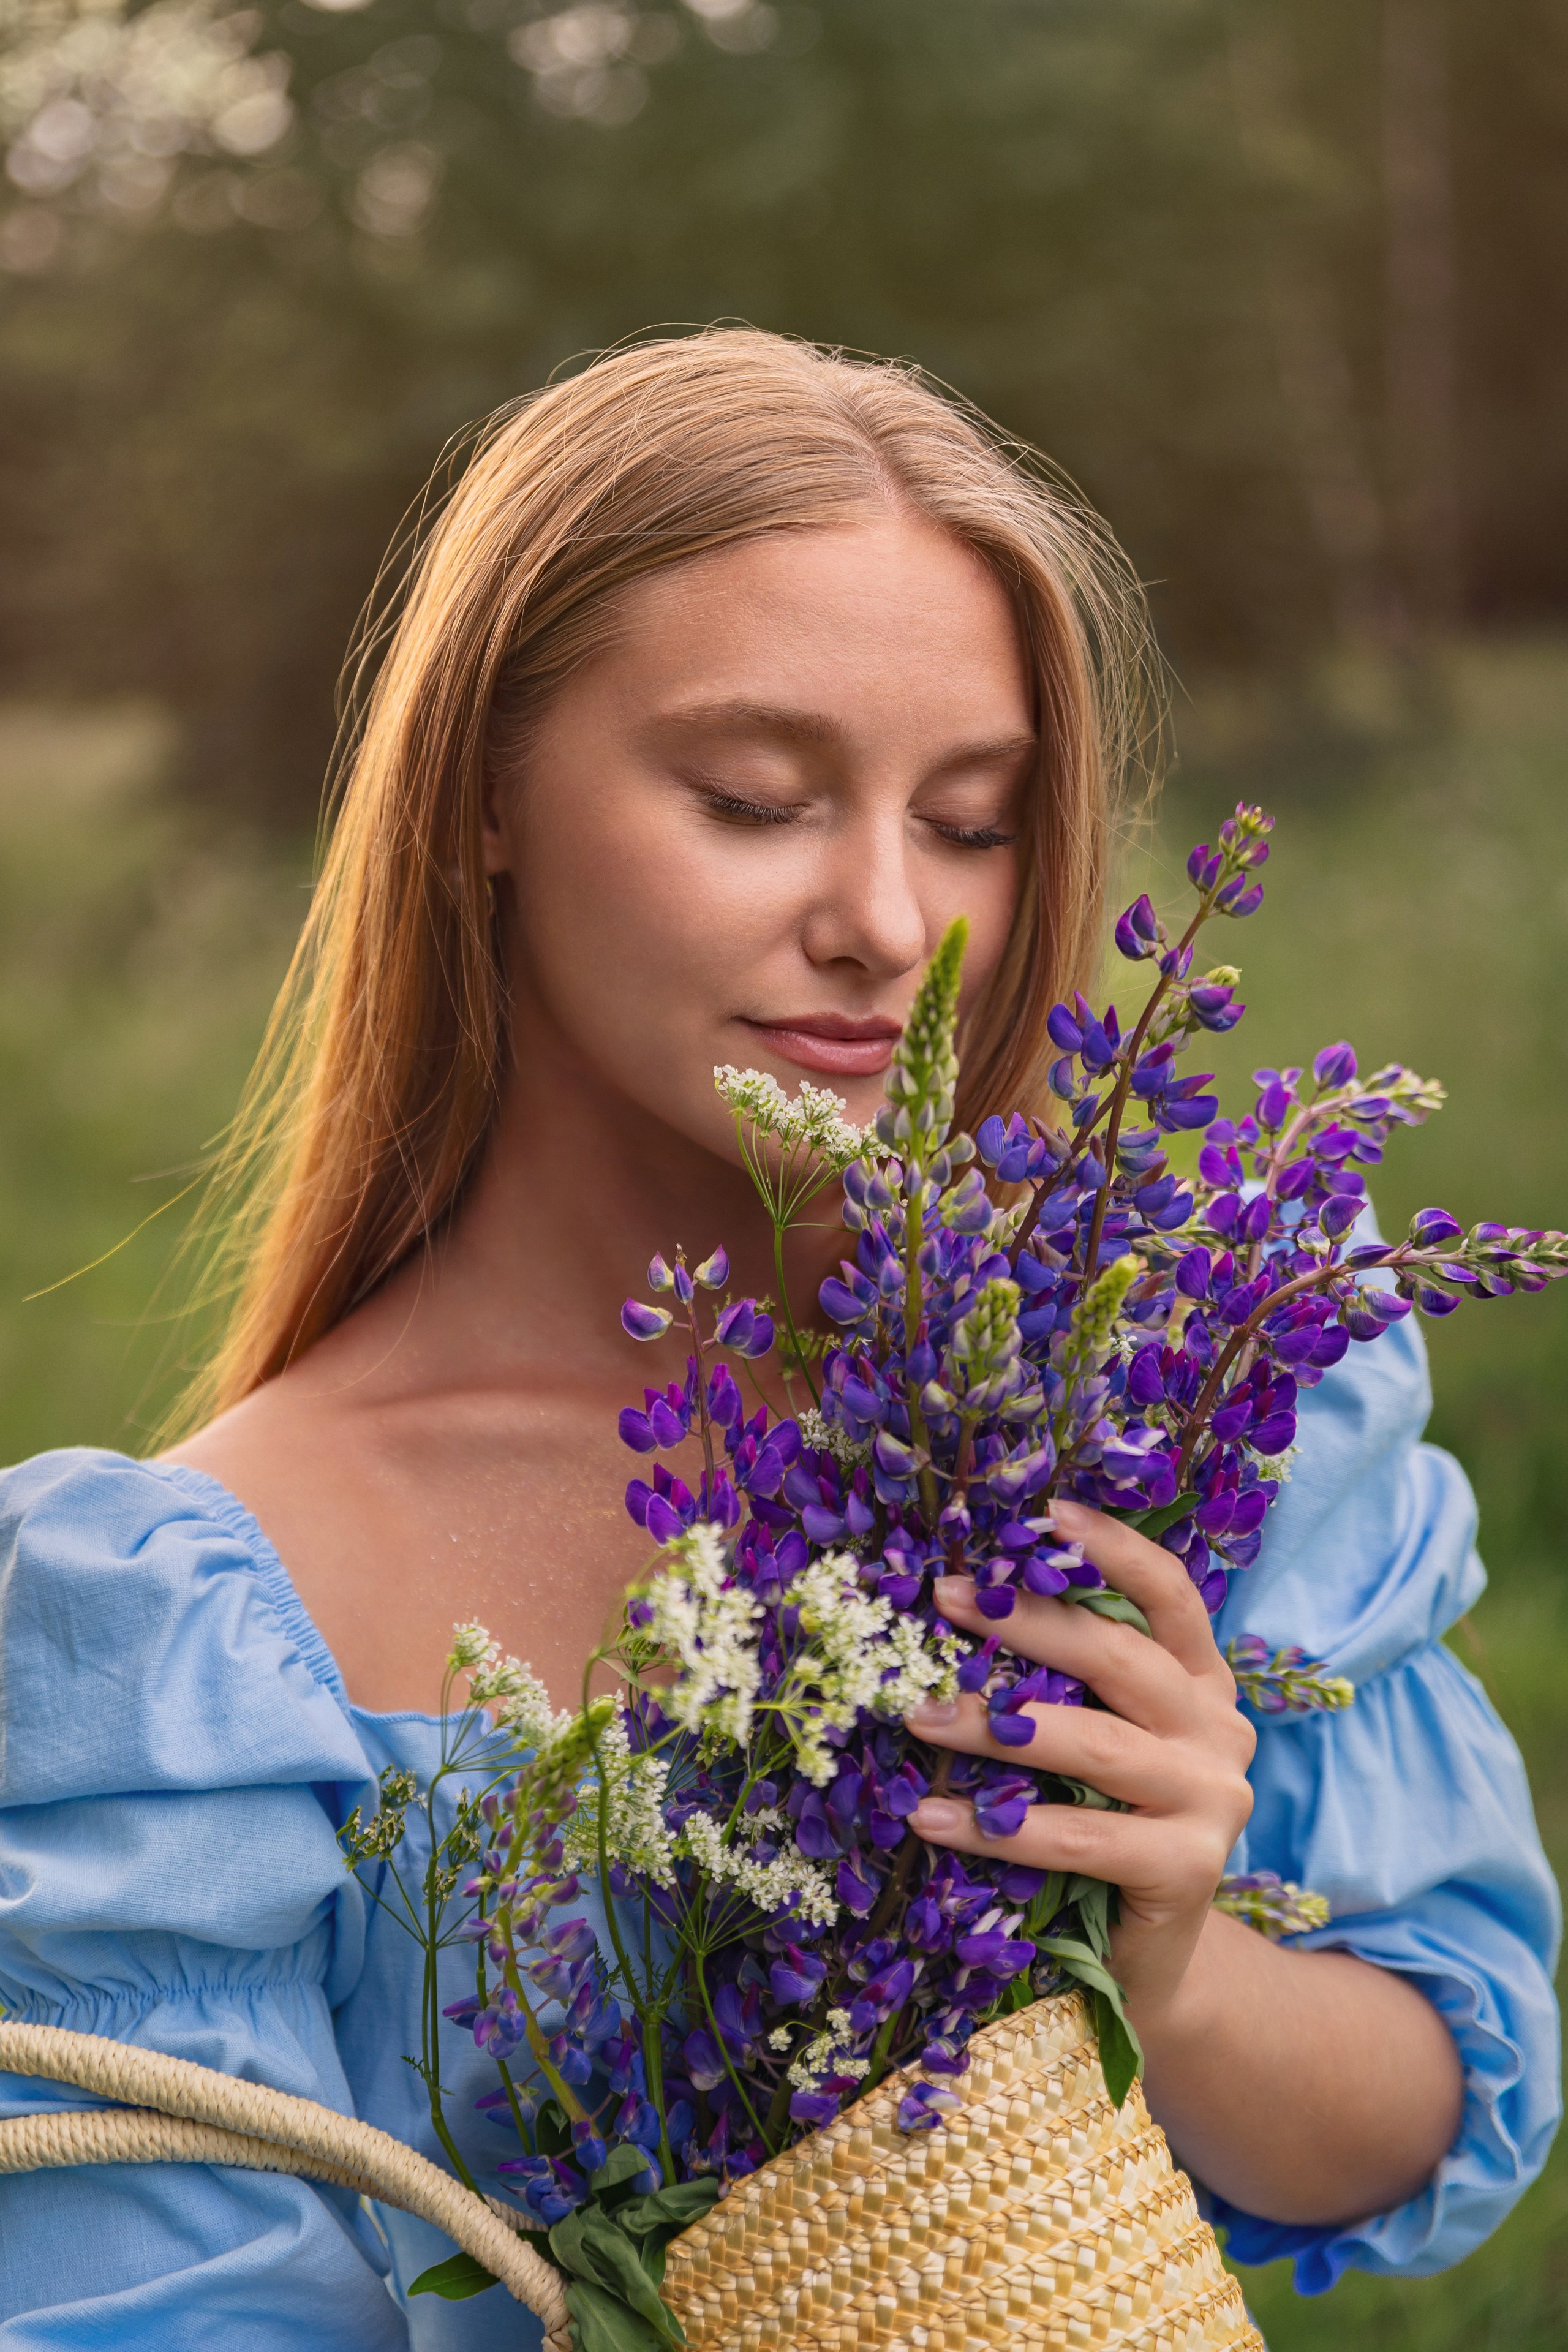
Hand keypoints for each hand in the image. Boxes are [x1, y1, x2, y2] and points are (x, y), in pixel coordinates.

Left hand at [902, 1497, 1256, 2029]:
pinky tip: (932, 1820)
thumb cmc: (1096, 1826)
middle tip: (945, 1599)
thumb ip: (1058, 1682)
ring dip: (997, 1726)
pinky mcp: (1188, 1867)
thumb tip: (956, 1603)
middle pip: (1123, 1656)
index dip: (1113, 1548)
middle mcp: (1218, 1728)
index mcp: (1199, 1680)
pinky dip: (1000, 1828)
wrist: (1143, 1962)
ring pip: (1096, 1744)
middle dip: (1028, 1622)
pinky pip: (1081, 1835)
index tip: (1045, 1512)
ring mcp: (1213, 1798)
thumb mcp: (1086, 1740)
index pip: (1171, 1593)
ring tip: (919, 1715)